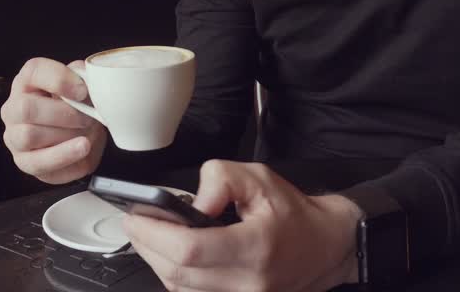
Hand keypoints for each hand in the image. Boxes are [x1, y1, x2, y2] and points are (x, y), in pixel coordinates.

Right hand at [1, 58, 107, 183]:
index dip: (59, 79)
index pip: (34, 70)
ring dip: (65, 136)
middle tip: (88, 118)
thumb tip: (89, 76)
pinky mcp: (24, 161)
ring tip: (86, 135)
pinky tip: (82, 148)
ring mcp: (14, 137)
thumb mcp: (82, 89)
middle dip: (64, 114)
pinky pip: (39, 161)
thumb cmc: (77, 111)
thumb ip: (84, 78)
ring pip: (29, 135)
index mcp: (27, 82)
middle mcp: (14, 108)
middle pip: (26, 107)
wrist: (83, 140)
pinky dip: (65, 155)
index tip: (83, 91)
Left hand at [123, 160, 362, 291]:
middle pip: (178, 273)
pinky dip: (173, 276)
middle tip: (135, 222)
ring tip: (149, 235)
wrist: (325, 247)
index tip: (136, 215)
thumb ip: (220, 180)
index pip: (192, 249)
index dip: (155, 233)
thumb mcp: (259, 177)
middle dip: (147, 245)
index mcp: (255, 247)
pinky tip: (169, 255)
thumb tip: (190, 204)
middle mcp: (248, 283)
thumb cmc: (292, 212)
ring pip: (179, 289)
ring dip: (156, 262)